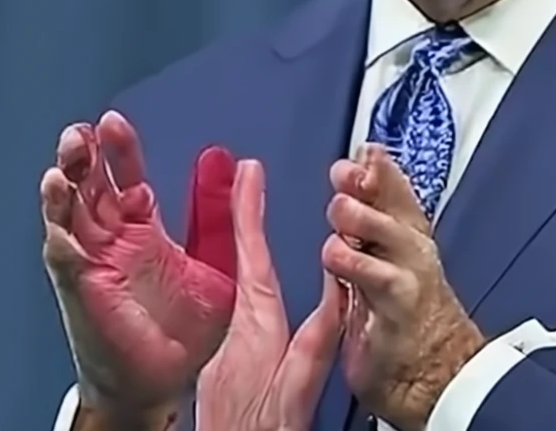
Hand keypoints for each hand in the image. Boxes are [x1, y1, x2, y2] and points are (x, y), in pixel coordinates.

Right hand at [41, 111, 237, 421]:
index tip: (114, 122)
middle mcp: (111, 239)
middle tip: (82, 134)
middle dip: (82, 157)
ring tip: (62, 168)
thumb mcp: (218, 264)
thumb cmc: (184, 330)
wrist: (163, 382)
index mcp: (141, 227)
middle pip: (89, 185)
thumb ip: (227, 217)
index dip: (119, 149)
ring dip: (61, 190)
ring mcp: (92, 262)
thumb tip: (246, 167)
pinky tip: (61, 225)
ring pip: (67, 215)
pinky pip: (65, 262)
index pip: (125, 175)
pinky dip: (61, 241)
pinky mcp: (82, 292)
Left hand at [197, 160, 345, 430]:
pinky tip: (244, 275)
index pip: (252, 254)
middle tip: (239, 171)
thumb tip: (337, 284)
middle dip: (239, 214)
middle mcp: (233, 326)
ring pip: (232, 282)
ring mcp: (221, 343)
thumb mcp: (300, 385)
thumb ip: (319, 334)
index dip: (248, 209)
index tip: (248, 171)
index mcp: (253, 326)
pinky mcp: (218, 361)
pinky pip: (228, 308)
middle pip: (238, 259)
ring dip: (234, 242)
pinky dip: (236, 282)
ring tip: (235, 202)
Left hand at [322, 144, 485, 430]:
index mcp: (406, 228)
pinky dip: (348, 261)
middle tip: (342, 182)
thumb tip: (356, 166)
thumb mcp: (388, 257)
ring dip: (351, 218)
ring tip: (339, 228)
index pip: (392, 181)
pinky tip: (339, 262)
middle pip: (382, 192)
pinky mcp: (398, 299)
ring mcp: (407, 268)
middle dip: (357, 182)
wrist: (438, 376)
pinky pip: (368, 269)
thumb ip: (371, 213)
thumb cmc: (406, 316)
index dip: (373, 163)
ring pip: (374, 222)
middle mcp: (410, 241)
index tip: (360, 153)